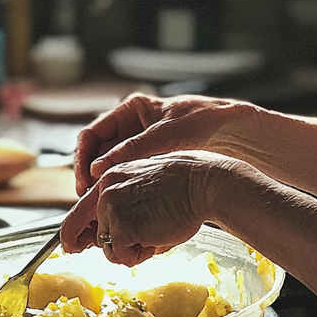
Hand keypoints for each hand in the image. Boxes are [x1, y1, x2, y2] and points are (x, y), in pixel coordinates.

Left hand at [60, 150, 237, 266]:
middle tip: (126, 251)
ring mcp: (111, 209)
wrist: (202, 183)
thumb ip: (125, 203)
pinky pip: (122, 256)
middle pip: (89, 232)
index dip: (77, 232)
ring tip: (156, 234)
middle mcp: (105, 191)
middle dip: (109, 245)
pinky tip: (157, 239)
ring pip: (109, 247)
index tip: (74, 246)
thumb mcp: (146, 185)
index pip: (82, 209)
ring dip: (131, 249)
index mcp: (111, 176)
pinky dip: (139, 256)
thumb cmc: (186, 184)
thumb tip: (113, 235)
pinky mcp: (122, 228)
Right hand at [73, 92, 256, 192]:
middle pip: (97, 153)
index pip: (92, 134)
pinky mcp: (152, 163)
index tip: (83, 180)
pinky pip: (128, 176)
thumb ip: (132, 150)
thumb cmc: (204, 121)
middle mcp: (132, 127)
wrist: (235, 132)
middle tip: (88, 199)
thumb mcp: (166, 135)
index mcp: (132, 110)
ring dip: (104, 186)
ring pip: (110, 168)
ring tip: (102, 206)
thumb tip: (98, 167)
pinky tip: (122, 203)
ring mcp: (141, 146)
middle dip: (90, 176)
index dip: (82, 158)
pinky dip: (121, 189)